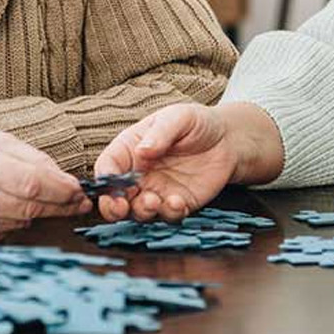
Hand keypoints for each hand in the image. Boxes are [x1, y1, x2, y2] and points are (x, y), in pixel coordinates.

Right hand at [0, 125, 91, 248]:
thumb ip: (31, 158)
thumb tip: (65, 181)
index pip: (32, 182)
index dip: (62, 191)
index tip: (81, 193)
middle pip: (29, 207)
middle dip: (60, 206)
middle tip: (78, 202)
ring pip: (20, 223)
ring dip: (39, 214)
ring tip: (44, 201)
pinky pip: (3, 233)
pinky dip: (16, 222)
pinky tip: (11, 209)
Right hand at [93, 102, 282, 222]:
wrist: (228, 141)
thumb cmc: (196, 123)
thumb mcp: (178, 117)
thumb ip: (160, 133)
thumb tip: (142, 151)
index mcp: (130, 150)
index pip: (108, 168)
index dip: (105, 180)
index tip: (111, 187)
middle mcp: (139, 175)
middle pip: (115, 197)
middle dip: (113, 207)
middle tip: (121, 207)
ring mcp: (157, 192)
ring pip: (138, 211)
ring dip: (141, 212)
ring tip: (152, 201)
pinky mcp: (177, 204)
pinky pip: (167, 216)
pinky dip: (168, 214)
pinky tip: (176, 202)